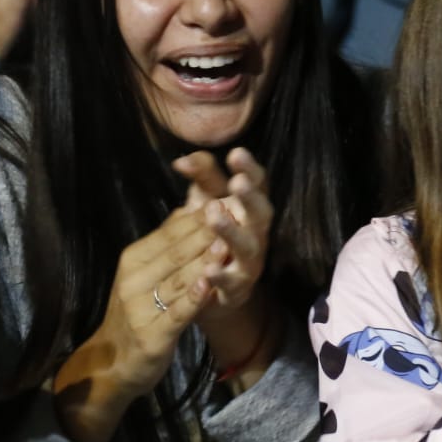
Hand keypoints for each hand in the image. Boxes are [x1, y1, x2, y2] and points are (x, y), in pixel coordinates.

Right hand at [99, 205, 222, 392]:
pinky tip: (208, 286)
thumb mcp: (145, 274)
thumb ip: (166, 245)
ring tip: (227, 244)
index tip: (227, 198)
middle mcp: (133, 280)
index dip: (199, 216)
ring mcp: (140, 308)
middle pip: (175, 252)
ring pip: (178, 279)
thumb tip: (190, 208)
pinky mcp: (151, 335)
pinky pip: (176, 312)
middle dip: (206, 232)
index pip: (169, 232)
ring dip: (203, 261)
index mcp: (133, 259)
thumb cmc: (137, 313)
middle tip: (235, 213)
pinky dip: (192, 298)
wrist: (112, 364)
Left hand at [172, 148, 271, 311]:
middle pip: (262, 213)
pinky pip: (231, 282)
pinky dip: (220, 276)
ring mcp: (250, 261)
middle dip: (250, 198)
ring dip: (232, 233)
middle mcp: (256, 232)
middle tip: (238, 183)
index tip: (237, 153)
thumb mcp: (206, 200)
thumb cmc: (211, 233)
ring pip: (247, 247)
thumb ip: (200, 177)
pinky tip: (208, 270)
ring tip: (215, 216)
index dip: (250, 168)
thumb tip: (180, 160)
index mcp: (250, 207)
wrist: (213, 288)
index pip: (258, 183)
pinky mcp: (237, 288)